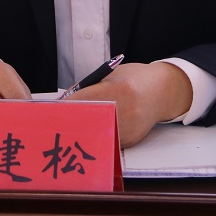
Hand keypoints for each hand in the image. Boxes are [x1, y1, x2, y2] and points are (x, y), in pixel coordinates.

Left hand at [65, 61, 192, 146]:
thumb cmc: (134, 78)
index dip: (65, 106)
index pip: (84, 101)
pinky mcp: (131, 141)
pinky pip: (105, 141)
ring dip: (80, 132)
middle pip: (87, 121)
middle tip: (55, 122)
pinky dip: (95, 137)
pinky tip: (87, 132)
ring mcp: (130, 129)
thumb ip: (89, 87)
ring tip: (68, 127)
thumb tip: (64, 102)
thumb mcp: (111, 75)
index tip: (52, 109)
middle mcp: (128, 111)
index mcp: (121, 89)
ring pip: (95, 135)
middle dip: (70, 121)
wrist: (163, 91)